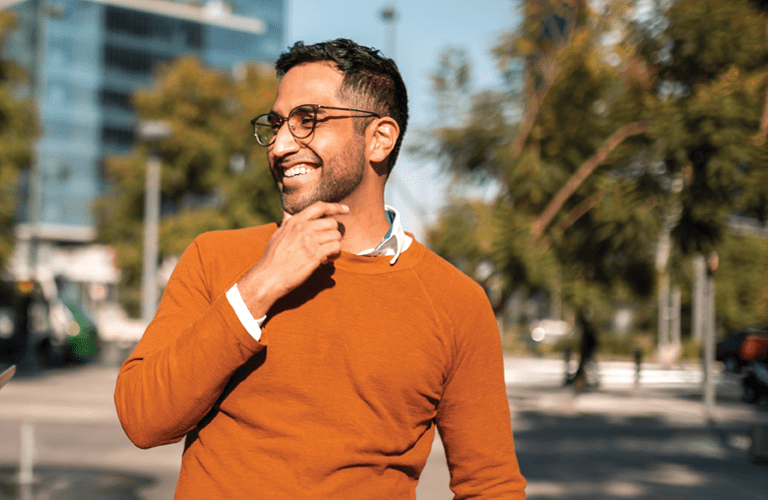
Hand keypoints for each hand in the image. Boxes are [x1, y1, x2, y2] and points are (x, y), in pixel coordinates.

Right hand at [237, 202, 348, 317]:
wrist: (269, 277)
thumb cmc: (273, 258)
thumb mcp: (277, 234)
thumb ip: (286, 222)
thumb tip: (285, 211)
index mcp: (295, 221)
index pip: (319, 207)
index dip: (335, 207)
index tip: (346, 210)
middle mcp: (303, 228)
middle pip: (332, 223)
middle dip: (334, 234)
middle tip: (329, 245)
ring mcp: (309, 240)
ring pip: (336, 236)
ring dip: (335, 246)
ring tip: (327, 255)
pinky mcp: (315, 254)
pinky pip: (335, 248)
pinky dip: (335, 255)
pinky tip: (326, 261)